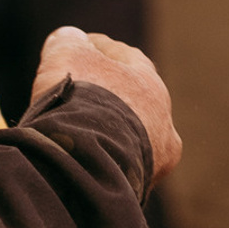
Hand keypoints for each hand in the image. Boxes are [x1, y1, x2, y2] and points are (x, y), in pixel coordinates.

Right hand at [31, 27, 181, 183]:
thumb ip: (68, 41)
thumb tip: (69, 39)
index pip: (124, 58)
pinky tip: (84, 167)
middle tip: (78, 99)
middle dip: (107, 98)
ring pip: (130, 142)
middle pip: (132, 102)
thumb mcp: (66, 53)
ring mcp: (155, 158)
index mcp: (148, 81)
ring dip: (109, 137)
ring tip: (78, 140)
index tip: (77, 52)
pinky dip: (104, 167)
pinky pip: (119, 173)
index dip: (97, 51)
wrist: (86, 156)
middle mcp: (161, 119)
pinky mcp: (139, 188)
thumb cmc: (78, 98)